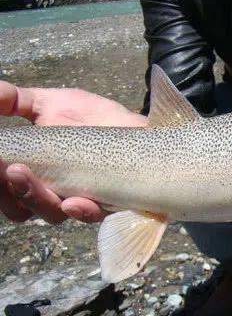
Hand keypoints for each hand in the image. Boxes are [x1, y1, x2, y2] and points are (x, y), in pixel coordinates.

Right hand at [0, 81, 146, 223]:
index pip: (5, 190)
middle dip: (11, 190)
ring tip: (20, 173)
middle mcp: (54, 193)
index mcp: (34, 175)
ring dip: (33, 197)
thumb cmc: (90, 118)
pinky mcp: (112, 201)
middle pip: (22, 208)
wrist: (135, 123)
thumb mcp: (49, 104)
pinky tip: (72, 202)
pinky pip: (94, 215)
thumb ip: (14, 101)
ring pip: (52, 212)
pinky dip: (80, 210)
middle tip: (7, 168)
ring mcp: (82, 199)